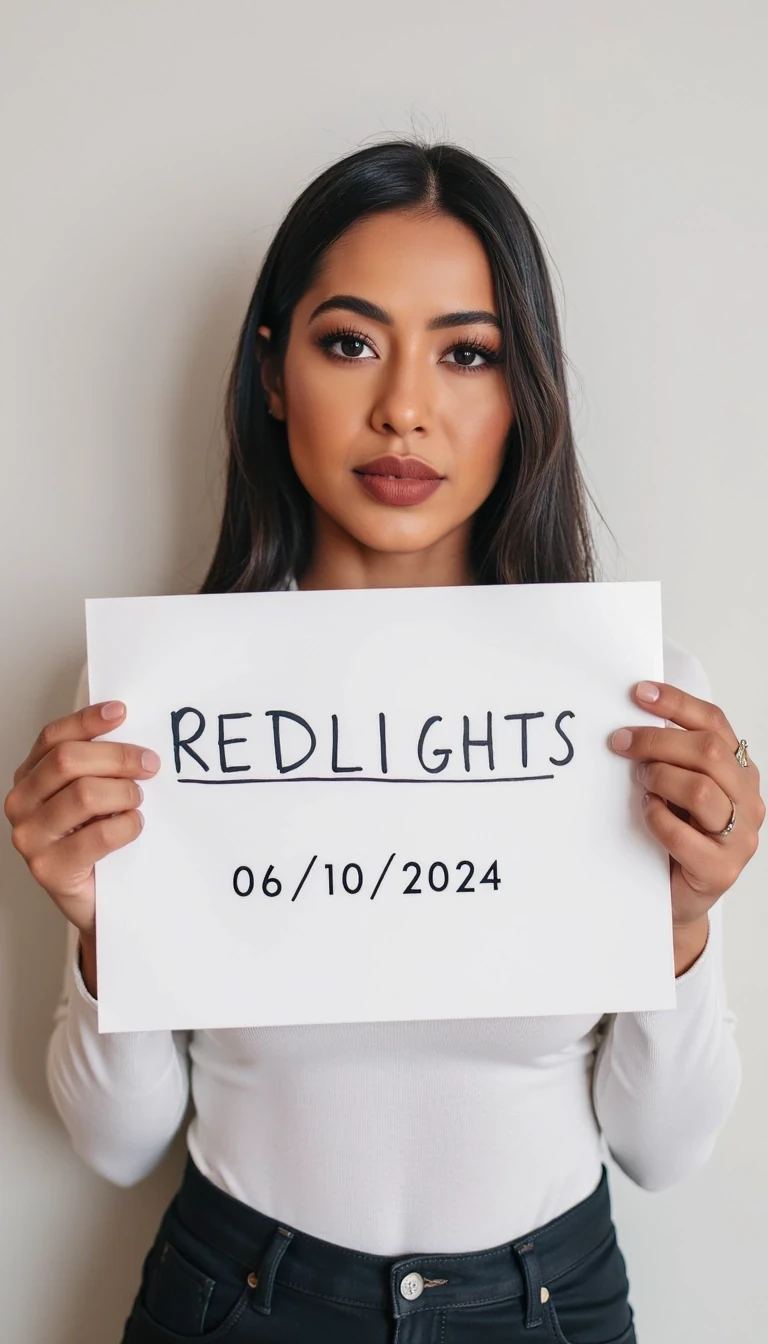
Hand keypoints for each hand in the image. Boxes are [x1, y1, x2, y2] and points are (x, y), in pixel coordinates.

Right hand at [4, 702, 160, 940]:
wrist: (93, 898)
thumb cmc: (93, 841)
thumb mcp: (92, 795)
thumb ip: (98, 765)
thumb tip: (130, 733)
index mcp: (30, 777)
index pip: (53, 737)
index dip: (88, 721)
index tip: (121, 712)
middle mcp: (21, 803)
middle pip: (68, 760)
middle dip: (118, 757)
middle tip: (149, 765)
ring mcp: (30, 836)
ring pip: (84, 794)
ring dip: (124, 793)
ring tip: (137, 801)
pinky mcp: (49, 868)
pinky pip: (97, 835)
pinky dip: (126, 826)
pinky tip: (133, 826)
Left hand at [610, 680, 764, 972]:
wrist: (675, 894)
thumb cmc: (675, 834)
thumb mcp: (675, 786)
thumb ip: (669, 756)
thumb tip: (631, 719)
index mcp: (739, 770)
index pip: (714, 723)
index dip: (677, 703)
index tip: (639, 693)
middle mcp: (747, 798)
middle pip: (708, 751)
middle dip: (657, 740)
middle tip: (620, 743)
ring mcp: (740, 835)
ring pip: (701, 790)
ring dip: (660, 779)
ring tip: (639, 783)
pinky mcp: (721, 868)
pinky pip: (684, 835)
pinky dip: (658, 819)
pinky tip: (646, 814)